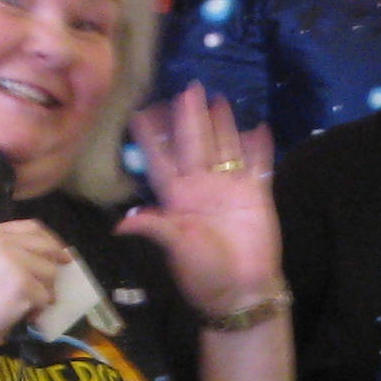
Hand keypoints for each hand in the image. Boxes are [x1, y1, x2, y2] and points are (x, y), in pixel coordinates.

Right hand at [0, 218, 69, 357]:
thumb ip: (2, 254)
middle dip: (55, 264)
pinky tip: (23, 316)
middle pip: (45, 246)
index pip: (30, 227)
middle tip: (55, 281)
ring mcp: (14, 262)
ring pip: (50, 273)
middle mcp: (1, 242)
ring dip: (45, 292)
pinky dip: (38, 310)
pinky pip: (45, 297)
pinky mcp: (24, 286)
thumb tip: (39, 260)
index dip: (49, 240)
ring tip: (29, 306)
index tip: (57, 252)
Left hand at [121, 85, 282, 317]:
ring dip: (222, 124)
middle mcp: (200, 187)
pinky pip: (258, 165)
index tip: (141, 112)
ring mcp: (229, 188)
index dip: (152, 137)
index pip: (161, 160)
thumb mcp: (176, 250)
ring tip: (218, 99)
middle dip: (190, 118)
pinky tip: (259, 127)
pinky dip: (260, 147)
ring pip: (224, 148)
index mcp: (177, 198)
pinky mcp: (256, 194)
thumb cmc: (204, 273)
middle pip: (194, 145)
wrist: (242, 291)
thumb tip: (121, 224)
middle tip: (187, 89)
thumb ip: (156, 228)